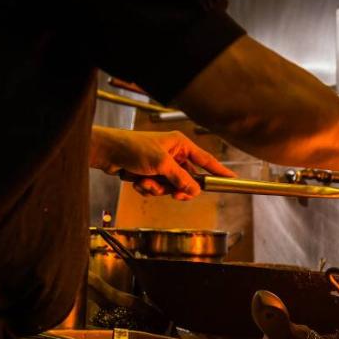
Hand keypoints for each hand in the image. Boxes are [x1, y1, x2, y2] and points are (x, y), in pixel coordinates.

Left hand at [90, 127, 235, 199]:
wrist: (106, 152)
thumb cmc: (132, 147)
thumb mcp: (161, 164)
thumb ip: (181, 178)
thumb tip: (196, 190)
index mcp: (180, 144)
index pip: (206, 160)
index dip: (219, 171)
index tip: (232, 179)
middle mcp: (173, 154)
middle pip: (189, 179)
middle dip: (178, 188)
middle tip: (175, 194)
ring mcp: (162, 166)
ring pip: (172, 187)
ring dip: (159, 189)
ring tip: (146, 181)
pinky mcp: (151, 174)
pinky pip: (158, 189)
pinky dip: (148, 188)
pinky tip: (138, 180)